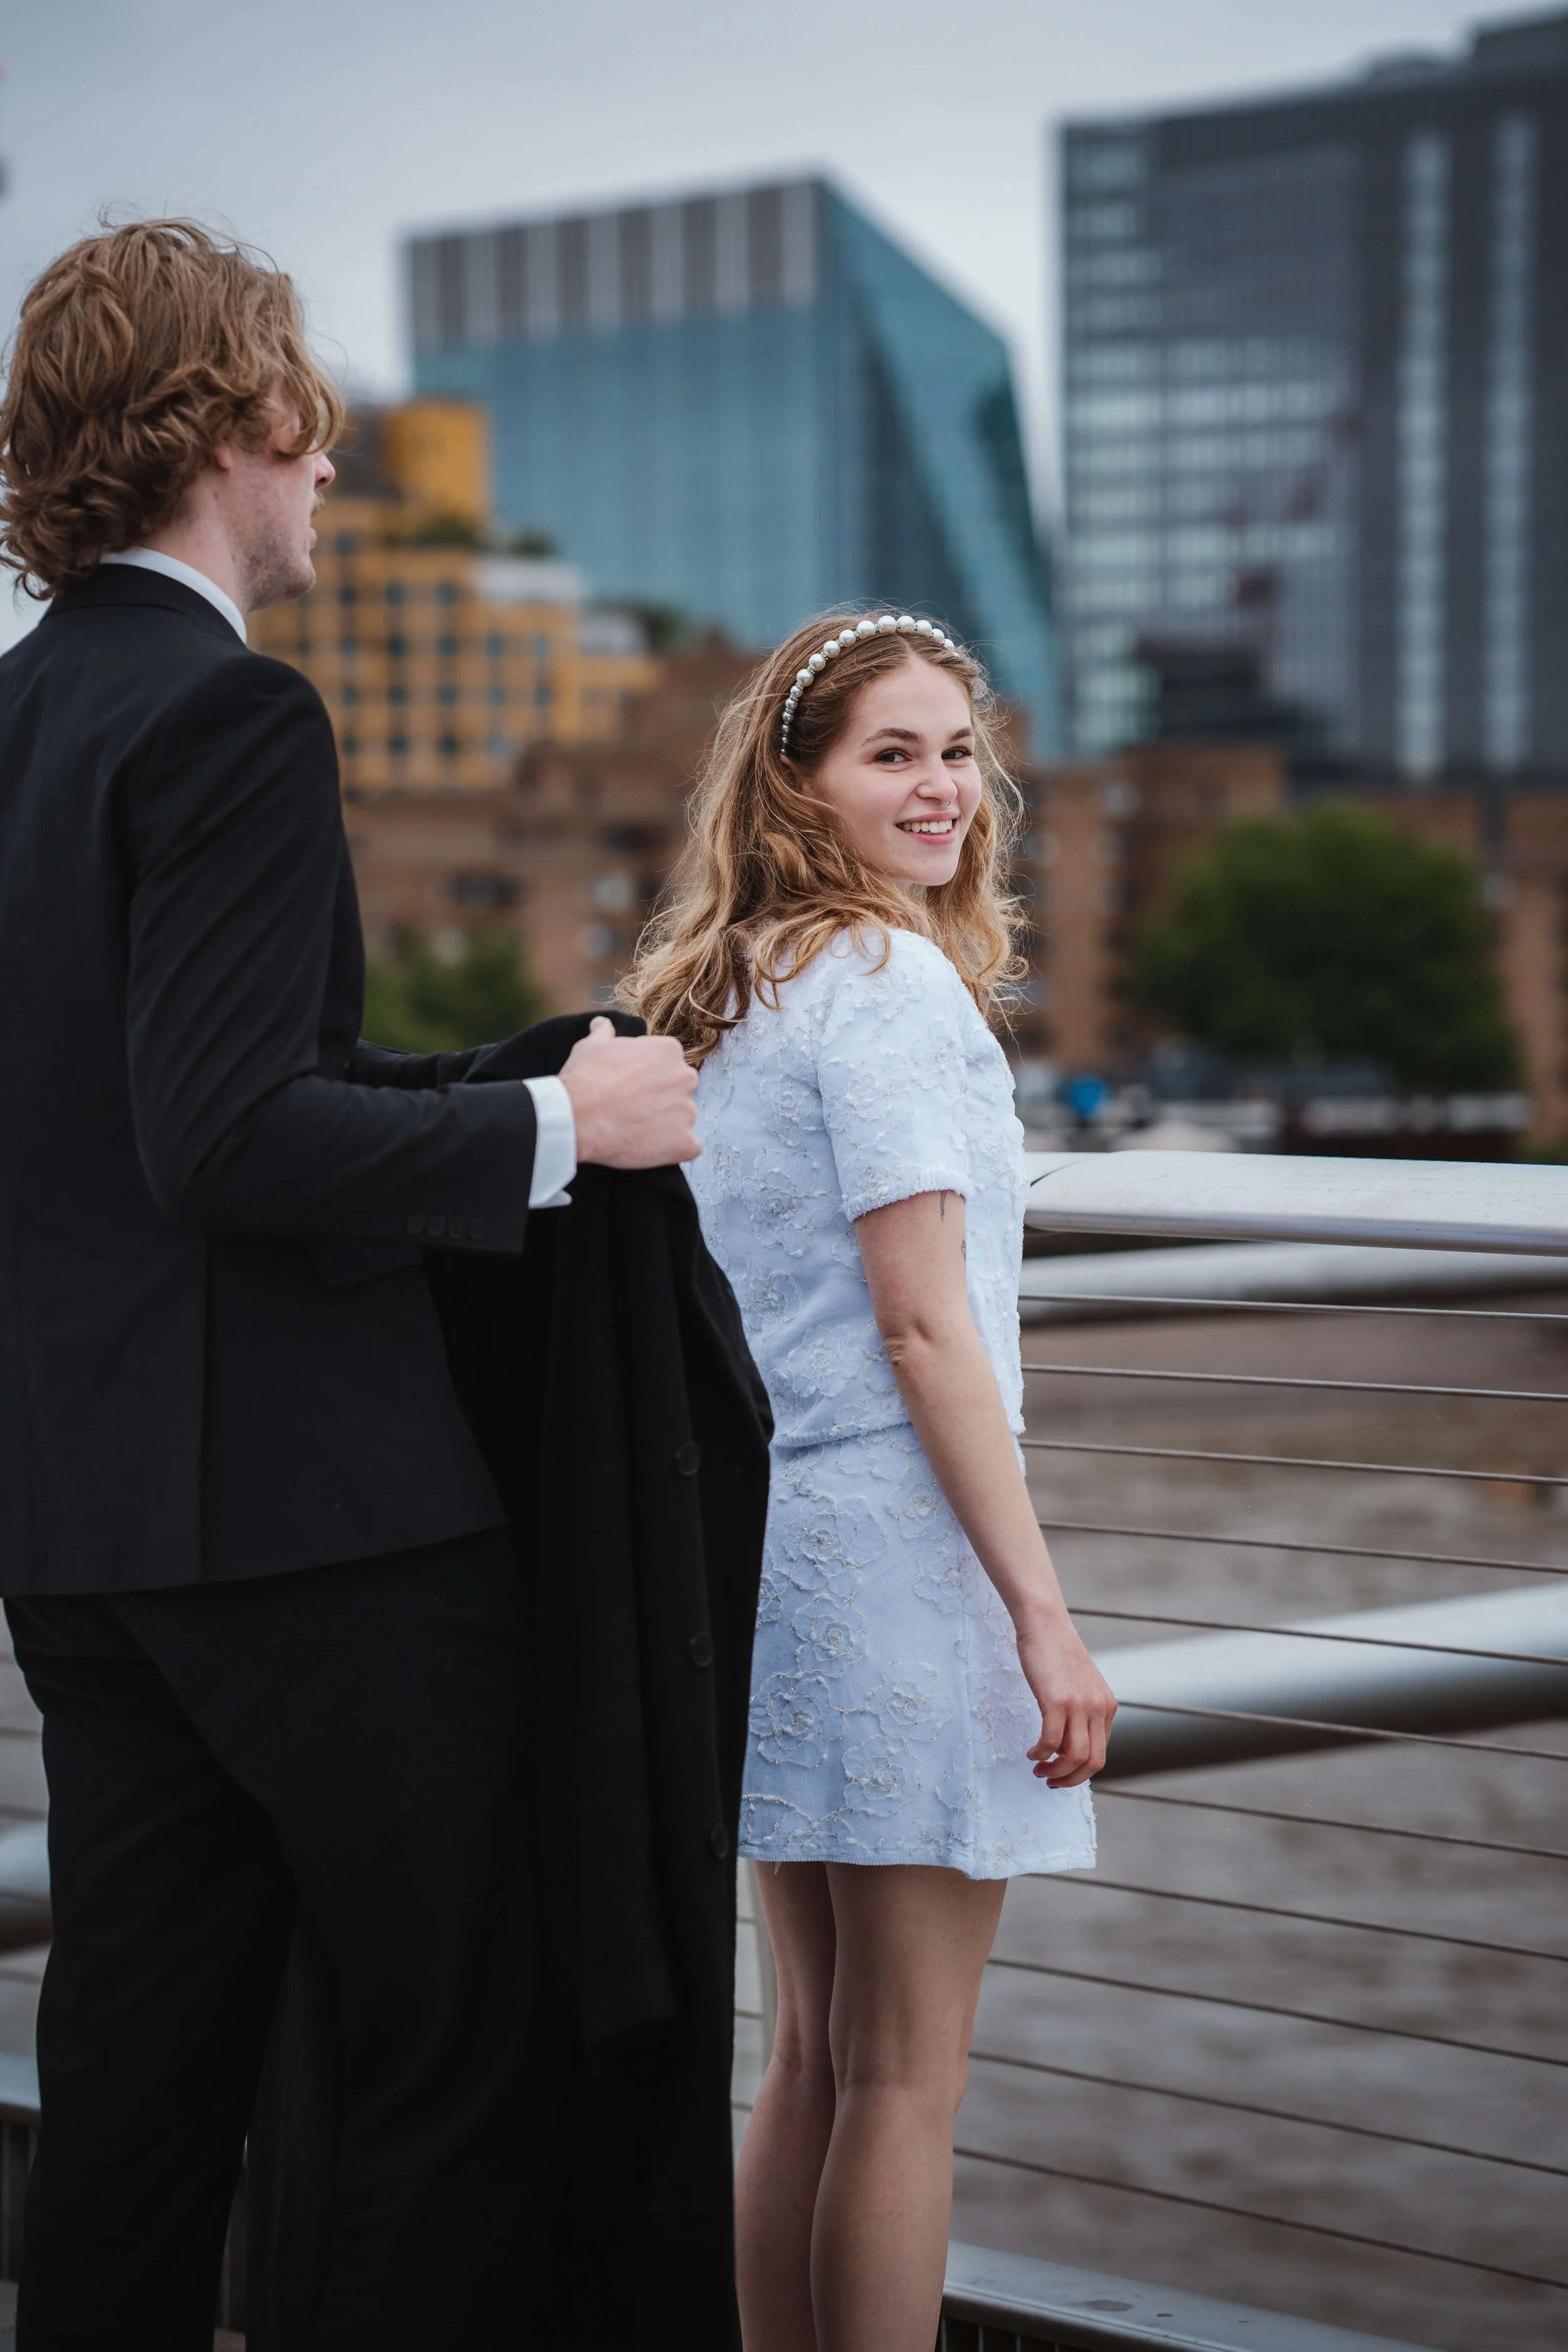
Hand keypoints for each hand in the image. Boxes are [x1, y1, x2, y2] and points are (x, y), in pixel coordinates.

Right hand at [559, 1016, 700, 1169]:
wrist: (577, 1117)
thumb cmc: (584, 1079)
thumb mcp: (591, 1046)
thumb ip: (604, 1033)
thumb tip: (602, 1023)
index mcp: (669, 1051)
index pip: (667, 1066)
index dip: (647, 1079)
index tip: (629, 1088)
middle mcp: (685, 1077)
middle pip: (678, 1091)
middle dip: (660, 1100)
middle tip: (632, 1109)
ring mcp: (688, 1112)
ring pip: (682, 1119)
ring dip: (665, 1125)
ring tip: (634, 1130)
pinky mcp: (686, 1143)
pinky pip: (687, 1147)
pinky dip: (672, 1150)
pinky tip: (647, 1147)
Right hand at [1016, 1618, 1116, 1788]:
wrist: (1045, 1623)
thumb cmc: (1056, 1653)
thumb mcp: (1080, 1685)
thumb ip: (1082, 1711)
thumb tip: (1068, 1745)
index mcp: (1107, 1707)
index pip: (1100, 1754)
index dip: (1080, 1772)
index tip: (1060, 1774)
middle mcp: (1099, 1708)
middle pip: (1092, 1762)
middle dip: (1069, 1779)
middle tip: (1049, 1780)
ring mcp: (1080, 1705)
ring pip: (1074, 1757)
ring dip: (1055, 1771)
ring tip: (1038, 1768)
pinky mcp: (1057, 1701)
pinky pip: (1051, 1742)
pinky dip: (1040, 1754)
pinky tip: (1031, 1752)